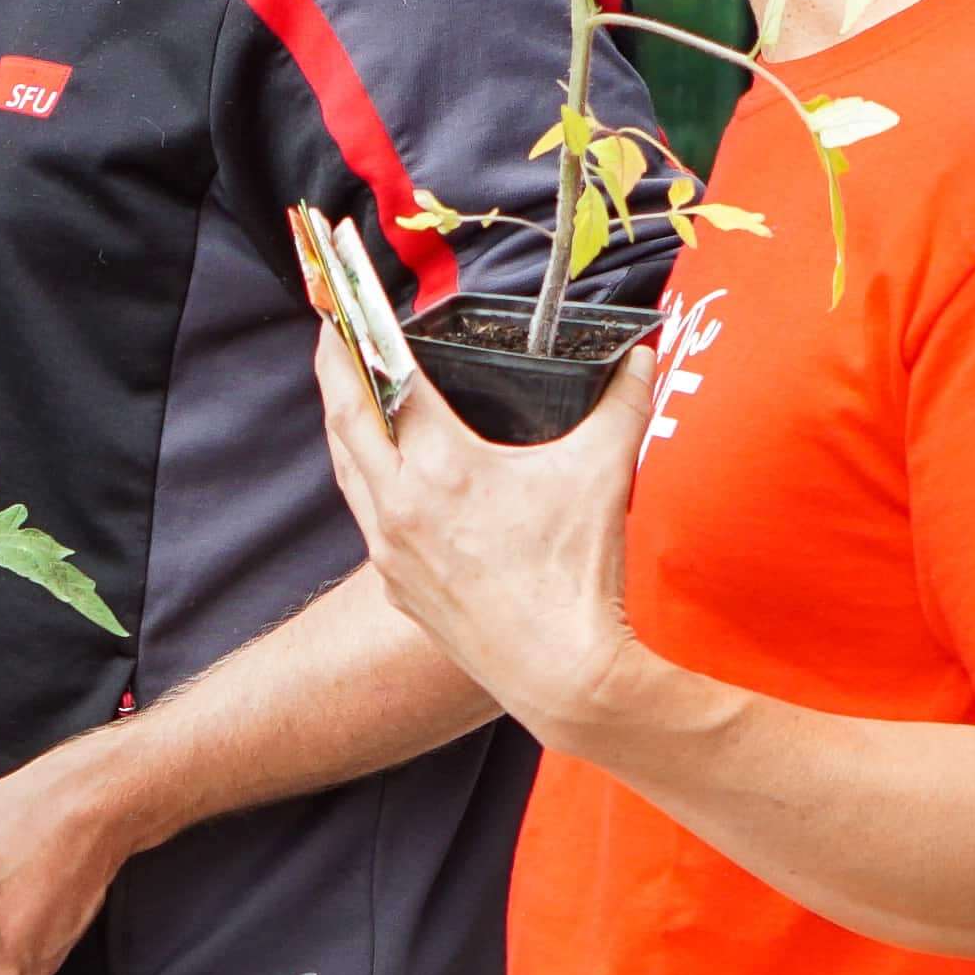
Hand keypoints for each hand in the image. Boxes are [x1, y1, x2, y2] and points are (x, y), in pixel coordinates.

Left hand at [308, 327, 660, 745]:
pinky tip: (383, 473)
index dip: (362, 333)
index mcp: (439, 470)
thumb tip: (643, 357)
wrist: (561, 674)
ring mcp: (389, 552)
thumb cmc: (576, 577)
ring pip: (348, 470)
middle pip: (346, 419)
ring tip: (348, 390)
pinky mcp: (396, 586)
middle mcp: (397, 508)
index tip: (343, 301)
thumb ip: (624, 403)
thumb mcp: (603, 473)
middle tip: (331, 330)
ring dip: (345, 423)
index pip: (384, 382)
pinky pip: (367, 517)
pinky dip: (366, 479)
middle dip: (334, 368)